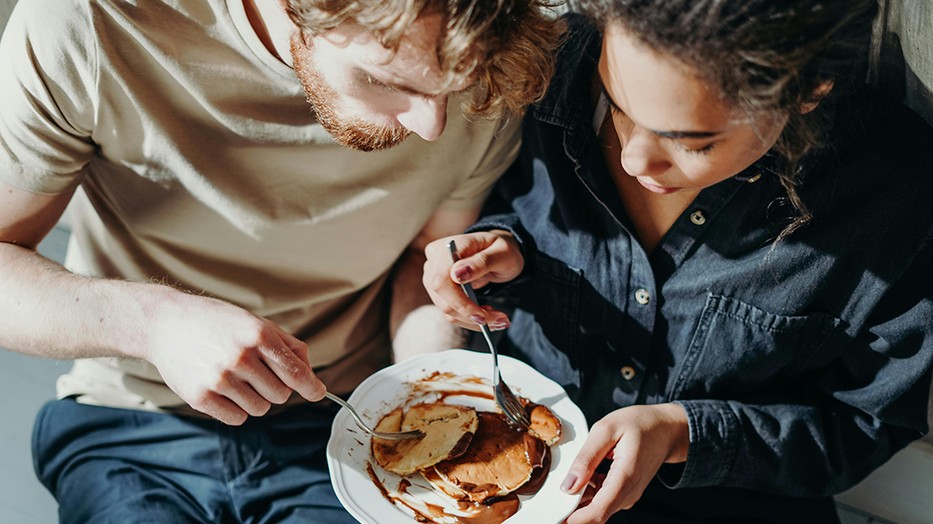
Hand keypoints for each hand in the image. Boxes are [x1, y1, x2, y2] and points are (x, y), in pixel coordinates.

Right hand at [141, 288, 325, 424]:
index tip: (317, 393)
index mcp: (259, 336)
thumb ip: (287, 346)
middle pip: (281, 395)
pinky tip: (224, 390)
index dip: (311, 387)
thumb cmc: (216, 322)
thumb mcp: (256, 322)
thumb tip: (310, 374)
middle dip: (275, 387)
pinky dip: (236, 409)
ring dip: (255, 399)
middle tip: (257, 373)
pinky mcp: (201, 397)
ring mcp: (220, 379)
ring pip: (261, 409)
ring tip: (237, 378)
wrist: (166, 323)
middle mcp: (241, 357)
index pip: (296, 373)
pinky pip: (237, 418)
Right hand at [422, 231, 523, 330]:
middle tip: (499, 319)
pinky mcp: (440, 292)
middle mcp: (434, 262)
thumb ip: (481, 262)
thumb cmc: (500, 249)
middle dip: (471, 314)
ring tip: (497, 318)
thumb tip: (456, 274)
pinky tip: (487, 315)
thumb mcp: (501, 253)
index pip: (442, 280)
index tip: (482, 312)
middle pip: (443, 299)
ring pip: (447, 310)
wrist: (497, 253)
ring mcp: (433, 277)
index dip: (458, 300)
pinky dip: (470, 318)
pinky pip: (451, 312)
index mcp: (446, 248)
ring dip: (473, 320)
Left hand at [562, 403, 688, 522]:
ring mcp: (629, 496)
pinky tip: (593, 470)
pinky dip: (591, 490)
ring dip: (582, 496)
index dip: (576, 519)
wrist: (666, 429)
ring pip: (598, 508)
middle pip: (596, 513)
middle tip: (564, 481)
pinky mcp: (626, 495)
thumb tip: (568, 486)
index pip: (599, 511)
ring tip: (585, 466)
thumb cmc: (639, 424)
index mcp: (625, 476)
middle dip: (574, 506)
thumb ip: (586, 458)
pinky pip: (603, 500)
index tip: (559, 515)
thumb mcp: (606, 429)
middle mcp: (629, 493)